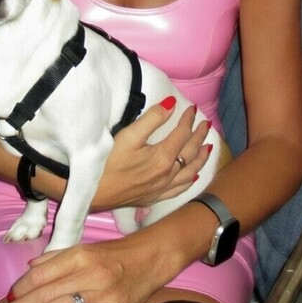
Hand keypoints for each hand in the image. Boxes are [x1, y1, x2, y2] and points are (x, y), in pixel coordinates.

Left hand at [0, 229, 176, 302]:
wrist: (150, 258)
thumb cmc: (113, 255)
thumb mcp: (84, 249)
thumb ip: (56, 258)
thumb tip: (30, 268)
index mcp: (79, 255)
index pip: (43, 273)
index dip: (24, 286)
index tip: (10, 297)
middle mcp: (90, 271)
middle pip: (49, 291)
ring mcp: (104, 290)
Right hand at [91, 98, 211, 211]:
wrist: (93, 193)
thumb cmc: (107, 162)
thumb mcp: (128, 135)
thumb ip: (152, 119)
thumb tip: (171, 104)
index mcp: (163, 157)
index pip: (182, 134)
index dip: (188, 120)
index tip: (193, 109)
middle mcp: (167, 174)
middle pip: (190, 152)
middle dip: (199, 136)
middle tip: (206, 124)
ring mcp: (162, 188)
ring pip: (190, 172)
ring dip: (201, 158)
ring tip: (209, 147)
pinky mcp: (154, 198)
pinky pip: (179, 189)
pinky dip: (190, 180)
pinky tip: (193, 176)